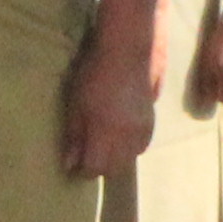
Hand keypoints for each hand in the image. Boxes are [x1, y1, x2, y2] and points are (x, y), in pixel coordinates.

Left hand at [61, 26, 160, 178]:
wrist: (128, 51)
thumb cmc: (94, 74)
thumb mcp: (76, 105)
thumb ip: (74, 137)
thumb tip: (70, 164)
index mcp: (105, 132)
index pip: (95, 168)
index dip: (84, 170)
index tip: (75, 163)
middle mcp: (127, 136)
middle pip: (114, 168)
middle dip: (100, 166)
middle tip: (88, 154)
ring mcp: (143, 130)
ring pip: (130, 158)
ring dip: (116, 158)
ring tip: (105, 144)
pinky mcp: (152, 121)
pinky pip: (142, 146)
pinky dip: (131, 147)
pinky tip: (121, 135)